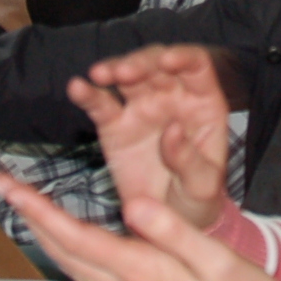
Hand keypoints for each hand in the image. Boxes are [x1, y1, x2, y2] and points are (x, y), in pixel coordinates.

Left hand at [0, 172, 275, 280]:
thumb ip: (172, 230)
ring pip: (70, 263)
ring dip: (42, 233)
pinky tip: (61, 242)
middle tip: (2, 186)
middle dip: (29, 216)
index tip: (11, 187)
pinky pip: (86, 273)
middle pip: (62, 249)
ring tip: (23, 206)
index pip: (76, 236)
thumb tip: (133, 205)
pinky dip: (64, 251)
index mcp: (141, 270)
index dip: (39, 210)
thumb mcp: (215, 258)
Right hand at [68, 45, 232, 229]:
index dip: (182, 57)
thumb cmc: (195, 198)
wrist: (166, 223)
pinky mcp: (114, 124)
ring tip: (99, 74)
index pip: (196, 67)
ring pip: (126, 76)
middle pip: (156, 65)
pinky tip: (77, 88)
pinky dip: (87, 93)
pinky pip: (100, 103)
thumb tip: (173, 130)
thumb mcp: (202, 186)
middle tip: (124, 73)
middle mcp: (171, 98)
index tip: (167, 61)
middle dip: (141, 62)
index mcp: (203, 104)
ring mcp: (140, 108)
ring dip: (113, 68)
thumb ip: (190, 160)